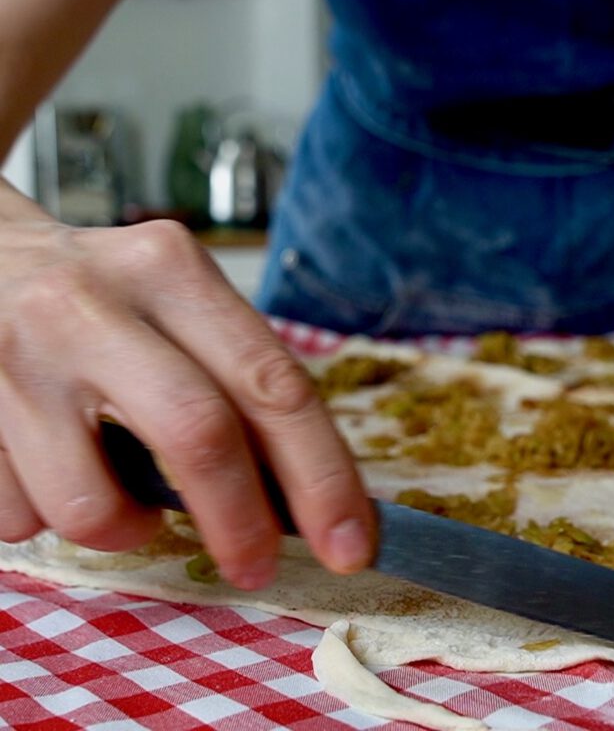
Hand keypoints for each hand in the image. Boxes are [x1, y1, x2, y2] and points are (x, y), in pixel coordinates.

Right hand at [0, 182, 374, 588]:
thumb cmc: (107, 299)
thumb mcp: (178, 305)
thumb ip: (234, 382)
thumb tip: (299, 500)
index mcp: (172, 272)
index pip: (272, 384)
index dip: (323, 477)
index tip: (352, 544)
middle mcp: (93, 305)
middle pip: (198, 434)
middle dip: (242, 523)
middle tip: (258, 569)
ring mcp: (16, 360)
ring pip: (93, 505)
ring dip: (125, 532)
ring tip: (124, 505)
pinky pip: (20, 518)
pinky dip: (49, 520)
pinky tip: (52, 474)